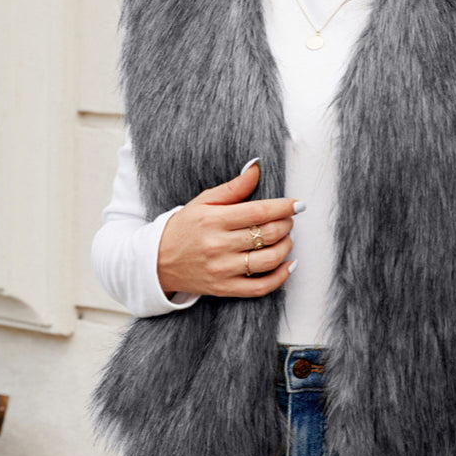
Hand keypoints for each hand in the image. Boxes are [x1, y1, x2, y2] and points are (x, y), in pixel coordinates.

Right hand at [156, 161, 300, 298]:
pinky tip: (288, 264)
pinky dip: (281, 277)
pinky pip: (261, 287)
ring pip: (269, 260)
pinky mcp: (224, 289)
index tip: (298, 205)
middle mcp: (218, 245)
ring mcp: (222, 270)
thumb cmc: (184, 228)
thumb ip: (233, 187)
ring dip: (286, 247)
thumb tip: (256, 167)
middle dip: (286, 225)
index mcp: (214, 220)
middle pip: (268, 235)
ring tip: (286, 238)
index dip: (284, 207)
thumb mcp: (203, 202)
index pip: (259, 211)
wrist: (157, 262)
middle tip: (289, 220)